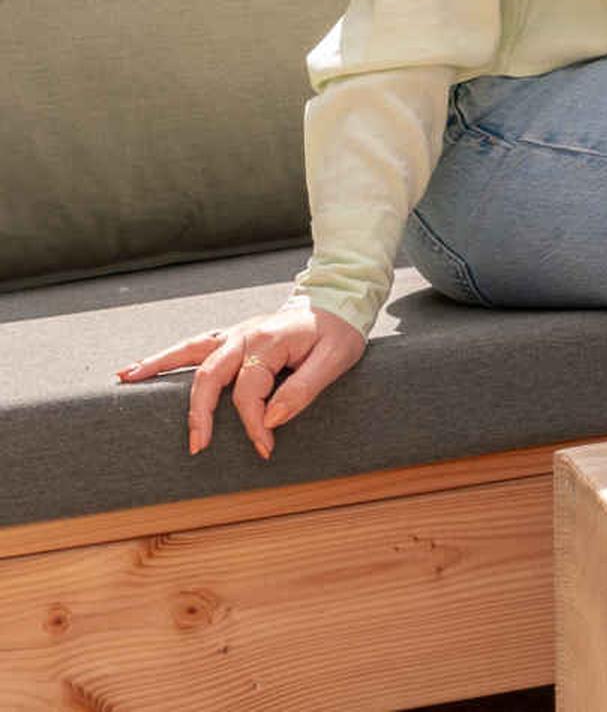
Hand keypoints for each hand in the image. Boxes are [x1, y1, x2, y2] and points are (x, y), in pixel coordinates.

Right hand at [120, 296, 365, 459]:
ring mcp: (236, 334)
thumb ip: (304, 388)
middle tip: (197, 446)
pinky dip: (166, 358)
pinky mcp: (232, 338)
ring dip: (157, 367)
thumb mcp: (337, 359)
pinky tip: (139, 368)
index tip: (265, 447)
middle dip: (199, 413)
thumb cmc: (339, 333)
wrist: (339, 303)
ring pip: (190, 353)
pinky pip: (193, 348)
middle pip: (209, 376)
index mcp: (269, 340)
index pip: (249, 391)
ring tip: (125, 380)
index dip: (255, 422)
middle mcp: (246, 335)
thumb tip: (271, 417)